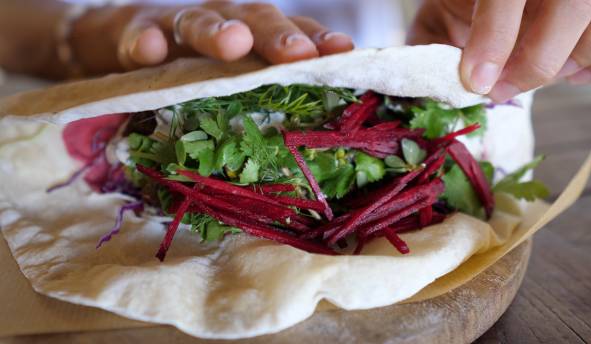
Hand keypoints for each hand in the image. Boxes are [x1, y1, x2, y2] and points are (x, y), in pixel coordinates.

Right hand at [71, 1, 353, 74]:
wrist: (126, 43)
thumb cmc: (196, 71)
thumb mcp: (235, 84)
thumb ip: (268, 99)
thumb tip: (317, 144)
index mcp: (255, 37)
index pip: (293, 32)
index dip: (318, 40)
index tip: (343, 54)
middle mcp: (224, 23)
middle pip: (255, 20)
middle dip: (278, 37)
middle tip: (298, 55)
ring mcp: (179, 25)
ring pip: (198, 21)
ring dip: (217, 31)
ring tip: (234, 44)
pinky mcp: (135, 32)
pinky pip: (139, 35)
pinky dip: (145, 42)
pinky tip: (151, 52)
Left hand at [409, 0, 590, 101]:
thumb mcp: (443, 10)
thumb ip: (434, 36)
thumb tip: (422, 83)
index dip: (494, 37)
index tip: (476, 82)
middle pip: (570, 5)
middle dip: (535, 61)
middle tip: (501, 91)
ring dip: (572, 62)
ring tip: (537, 79)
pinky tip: (570, 74)